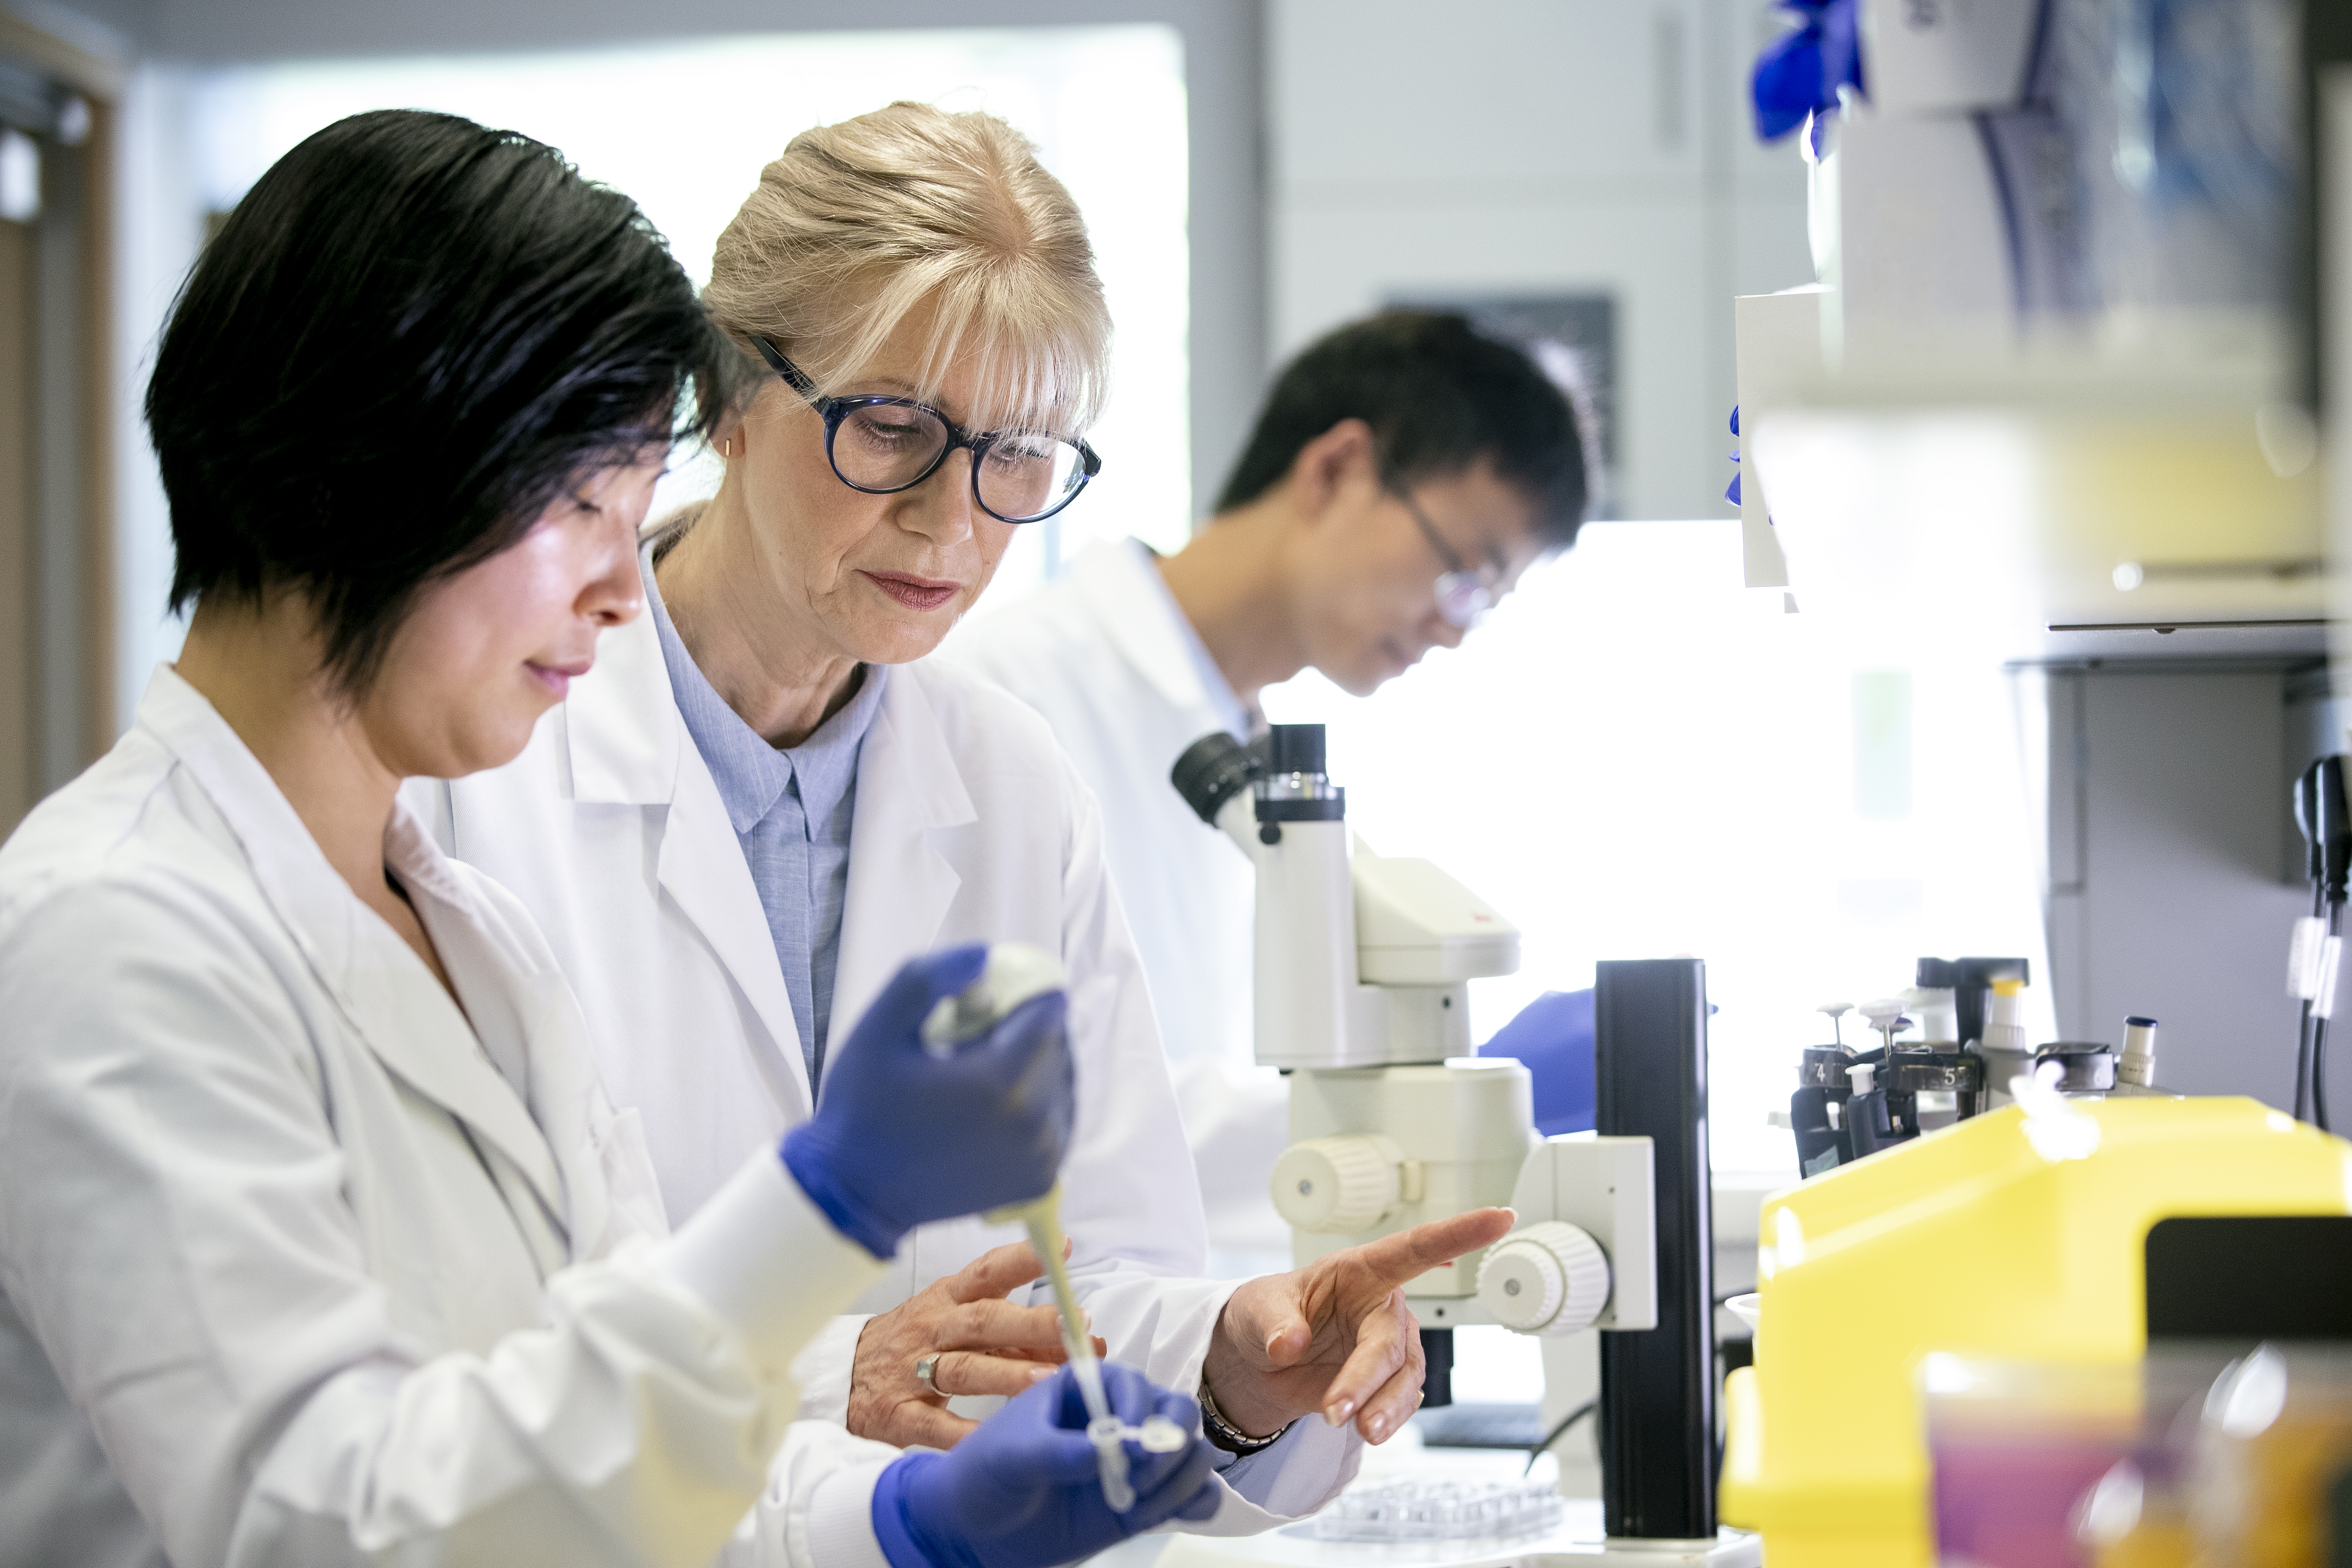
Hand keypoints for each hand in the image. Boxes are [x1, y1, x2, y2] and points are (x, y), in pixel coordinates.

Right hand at [783, 945, 1073, 1257]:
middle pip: (1057, 1047)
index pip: (1047, 1012)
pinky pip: (1058, 1122)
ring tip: (978, 1074)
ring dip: (1033, 1068)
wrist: (855, 1193)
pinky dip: (1035, 1106)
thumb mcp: (878, 1029)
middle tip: (974, 1039)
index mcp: (1000, 1082)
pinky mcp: (1040, 1181)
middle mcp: (1032, 1122)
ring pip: (1061, 1084)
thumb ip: (927, 979)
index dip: (1020, 996)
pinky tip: (992, 1105)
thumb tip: (984, 955)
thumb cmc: (862, 1109)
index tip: (985, 1003)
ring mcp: (1041, 1156)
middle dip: (1026, 1032)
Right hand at [849, 1238, 1108, 1449]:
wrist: (842, 1375)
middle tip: (1074, 1326)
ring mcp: (913, 1372)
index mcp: (947, 1300)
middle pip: (983, 1321)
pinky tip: (992, 1438)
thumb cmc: (914, 1343)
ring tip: (1049, 1380)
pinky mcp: (899, 1414)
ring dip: (1008, 1374)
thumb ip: (1015, 1333)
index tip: (1059, 1248)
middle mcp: (933, 1330)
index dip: (1021, 1259)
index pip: (986, 1272)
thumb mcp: (957, 1325)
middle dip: (1030, 1323)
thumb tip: (1082, 1341)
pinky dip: (962, 1432)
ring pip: (963, 1369)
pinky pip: (932, 1424)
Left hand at [872, 1362, 1220, 1567]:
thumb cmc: (984, 1476)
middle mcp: (1118, 1419)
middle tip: (1141, 1476)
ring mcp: (1133, 1461)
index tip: (1130, 1444)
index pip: (1132, 1384)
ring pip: (1191, 1453)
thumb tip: (1107, 1450)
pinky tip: (1171, 1513)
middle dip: (1171, 1443)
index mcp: (1084, 1390)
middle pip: (1176, 1412)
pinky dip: (1197, 1501)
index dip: (1139, 1410)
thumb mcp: (1011, 1457)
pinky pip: (1193, 1494)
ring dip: (1180, 1478)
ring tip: (1137, 1503)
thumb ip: (1057, 1451)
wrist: (976, 1529)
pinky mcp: (1142, 1499)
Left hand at [1201, 1208, 1516, 1444]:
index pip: (1414, 1247)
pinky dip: (1385, 1416)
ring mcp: (1386, 1346)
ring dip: (1383, 1406)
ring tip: (1358, 1429)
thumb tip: (1289, 1343)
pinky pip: (1398, 1400)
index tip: (1499, 1217)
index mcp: (1359, 1270)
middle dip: (1369, 1377)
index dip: (1459, 1232)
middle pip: (1393, 1339)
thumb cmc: (1263, 1316)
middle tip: (1338, 1410)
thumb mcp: (1256, 1309)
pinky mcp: (1383, 1383)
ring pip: (1404, 1376)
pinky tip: (1368, 1426)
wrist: (1258, 1366)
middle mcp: (1381, 1306)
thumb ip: (1275, 1323)